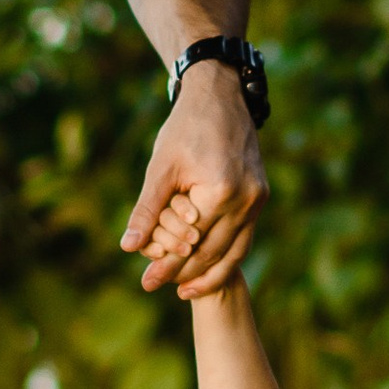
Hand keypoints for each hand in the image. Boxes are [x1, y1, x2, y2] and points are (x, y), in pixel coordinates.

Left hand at [123, 64, 267, 295]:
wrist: (221, 97)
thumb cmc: (186, 128)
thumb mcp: (161, 168)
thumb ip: (147, 210)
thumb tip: (129, 247)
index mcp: (220, 192)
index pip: (189, 242)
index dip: (166, 265)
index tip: (146, 282)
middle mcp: (245, 200)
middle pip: (212, 252)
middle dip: (183, 274)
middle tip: (157, 287)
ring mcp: (257, 200)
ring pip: (234, 252)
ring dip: (209, 274)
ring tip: (184, 291)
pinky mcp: (260, 197)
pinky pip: (244, 237)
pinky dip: (226, 256)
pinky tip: (207, 267)